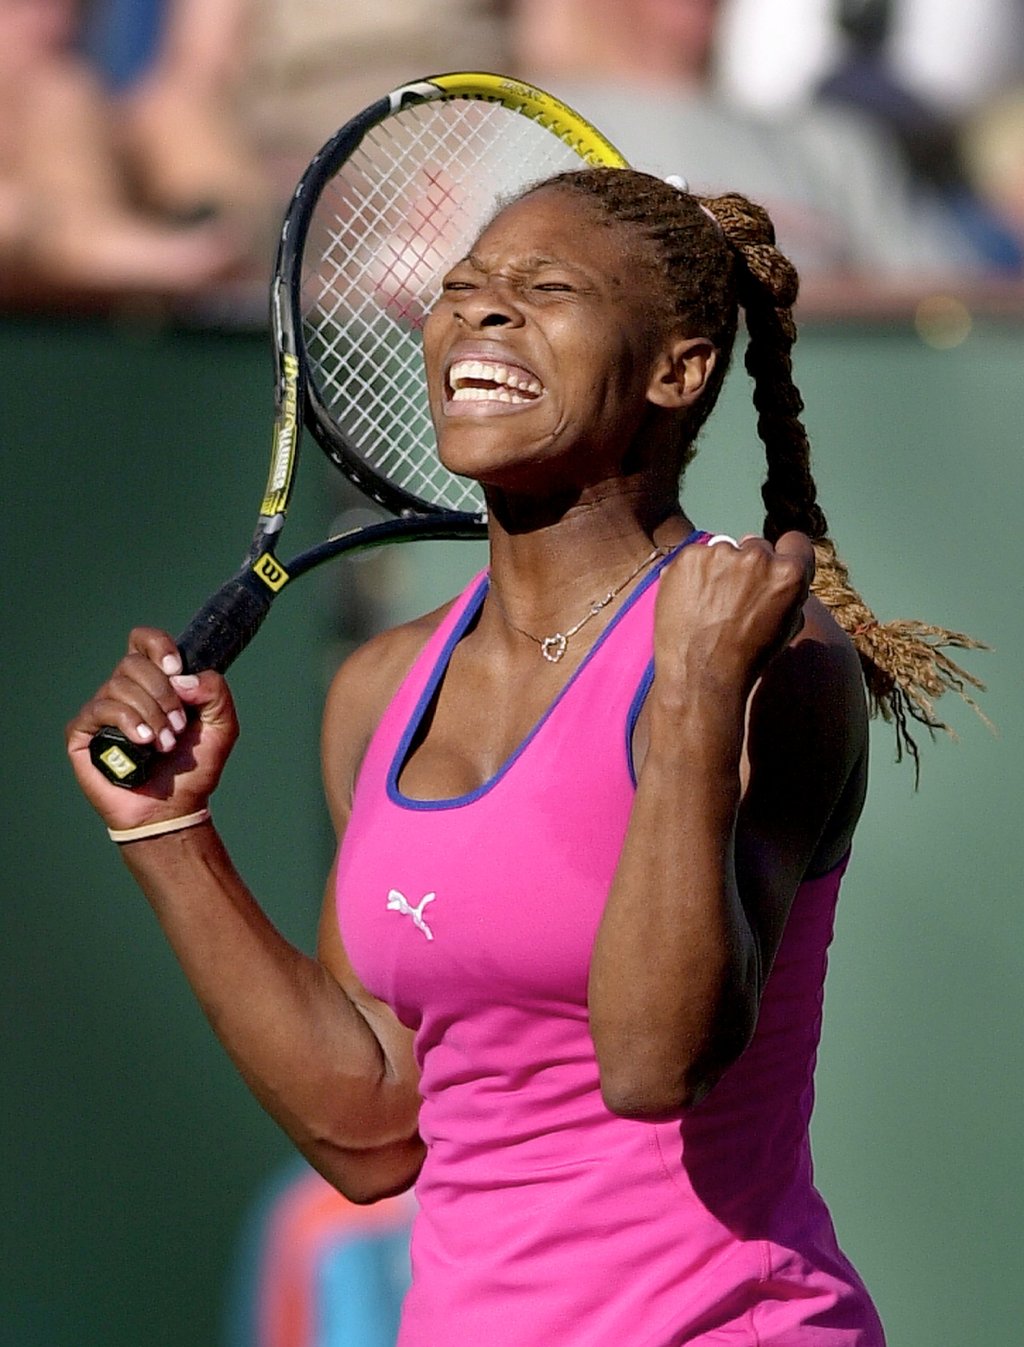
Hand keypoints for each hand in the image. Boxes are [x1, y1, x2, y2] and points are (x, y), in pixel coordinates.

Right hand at [65, 627, 238, 831]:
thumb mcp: (222, 726)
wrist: (174, 809)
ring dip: (150, 715)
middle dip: (162, 694)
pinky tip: (142, 743)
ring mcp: (102, 711)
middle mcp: (125, 691)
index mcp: (154, 682)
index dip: (158, 645)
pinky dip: (127, 722)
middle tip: (178, 726)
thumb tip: (181, 678)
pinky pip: (100, 709)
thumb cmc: (193, 767)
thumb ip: (215, 692)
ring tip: (164, 744)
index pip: (144, 641)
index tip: (176, 668)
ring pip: (118, 686)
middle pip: (133, 663)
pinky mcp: (83, 732)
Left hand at [654, 532, 814, 706]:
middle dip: (748, 566)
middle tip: (733, 597)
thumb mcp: (787, 626)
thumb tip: (779, 567)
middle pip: (756, 546)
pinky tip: (690, 601)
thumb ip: (788, 591)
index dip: (785, 556)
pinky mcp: (688, 557)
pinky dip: (691, 574)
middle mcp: (757, 557)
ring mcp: (720, 554)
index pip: (795, 543)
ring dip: (718, 569)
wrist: (700, 675)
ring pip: (723, 551)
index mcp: (789, 573)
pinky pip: (694, 558)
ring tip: (708, 605)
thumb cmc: (746, 658)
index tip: (773, 568)